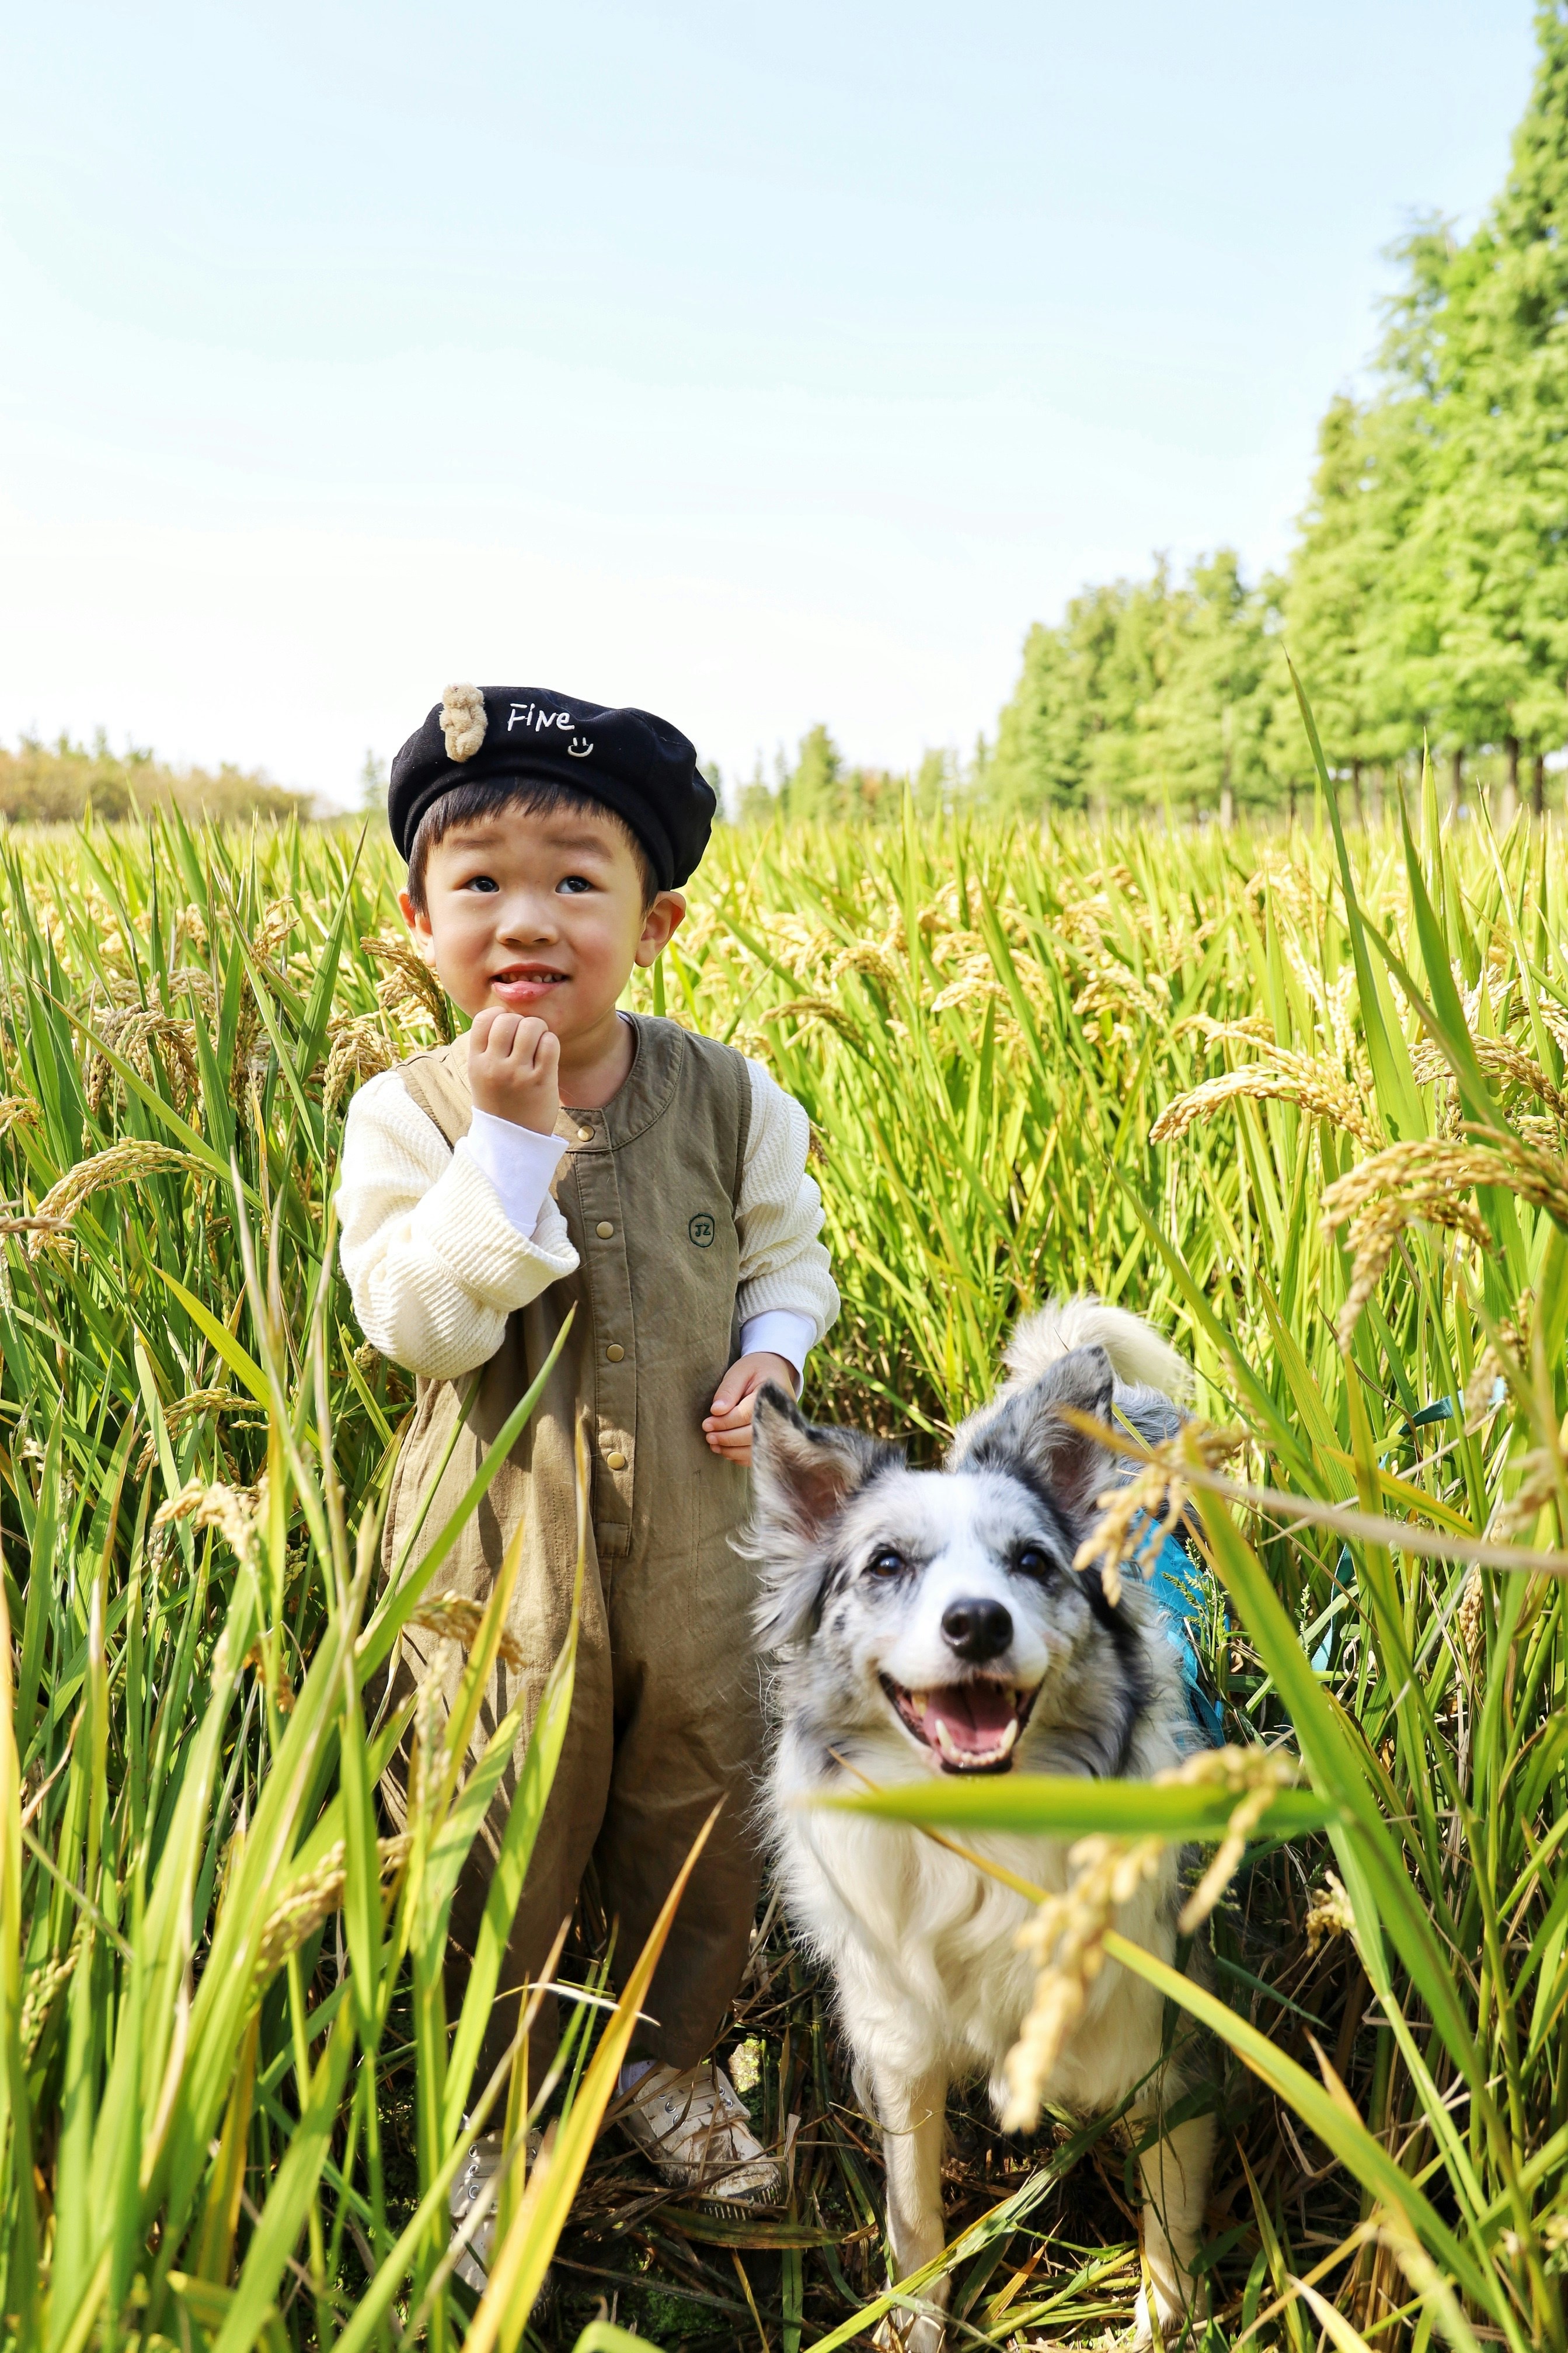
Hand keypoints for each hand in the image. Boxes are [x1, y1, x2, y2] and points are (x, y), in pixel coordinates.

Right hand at [466, 1009, 560, 1132]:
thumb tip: (505, 1014)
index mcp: (476, 1062)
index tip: (508, 1029)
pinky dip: (551, 1043)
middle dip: (522, 1022)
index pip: (484, 1019)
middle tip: (527, 1038)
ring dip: (539, 1030)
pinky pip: (550, 1043)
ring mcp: (518, 1073)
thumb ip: (488, 1047)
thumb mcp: (481, 1076)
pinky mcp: (541, 1081)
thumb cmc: (500, 1104)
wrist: (513, 1142)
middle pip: (509, 1019)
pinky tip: (547, 1055)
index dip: (500, 1016)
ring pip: (531, 1026)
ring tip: (539, 1045)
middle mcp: (494, 1066)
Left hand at [702, 1353, 798, 1465]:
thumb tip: (716, 1411)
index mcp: (772, 1394)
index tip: (707, 1424)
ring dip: (733, 1450)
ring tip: (714, 1444)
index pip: (747, 1415)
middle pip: (753, 1435)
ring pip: (757, 1449)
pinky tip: (727, 1450)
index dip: (725, 1423)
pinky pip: (760, 1454)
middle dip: (727, 1439)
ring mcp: (782, 1428)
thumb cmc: (755, 1369)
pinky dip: (742, 1456)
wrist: (775, 1370)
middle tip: (709, 1436)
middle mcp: (781, 1414)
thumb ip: (728, 1390)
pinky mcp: (777, 1437)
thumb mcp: (740, 1371)